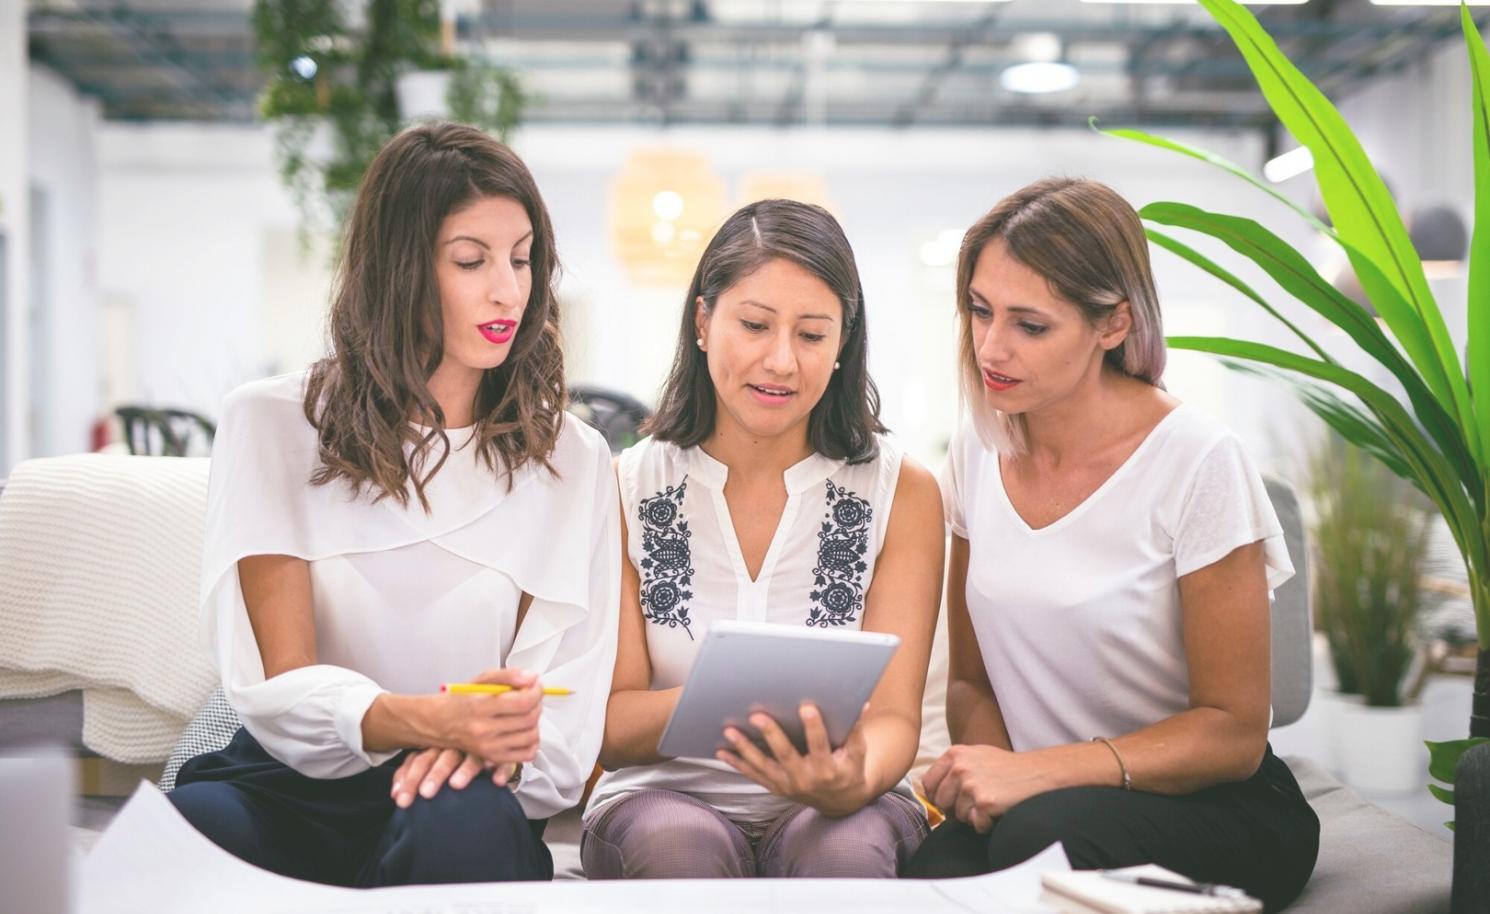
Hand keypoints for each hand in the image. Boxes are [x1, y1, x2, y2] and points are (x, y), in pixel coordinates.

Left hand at [390, 747, 519, 807]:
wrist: (487, 738)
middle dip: (435, 775)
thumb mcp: (431, 759)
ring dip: (465, 770)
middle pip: (445, 757)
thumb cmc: (452, 754)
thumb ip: (412, 773)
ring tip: (457, 784)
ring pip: (473, 757)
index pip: (421, 759)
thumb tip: (395, 794)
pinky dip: (501, 769)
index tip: (401, 799)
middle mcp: (459, 744)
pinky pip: (505, 761)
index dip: (410, 779)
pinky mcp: (504, 755)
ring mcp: (482, 748)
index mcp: (438, 744)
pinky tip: (495, 781)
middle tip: (426, 793)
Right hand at [430, 667, 543, 765]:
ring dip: (536, 721)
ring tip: (527, 711)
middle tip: (533, 695)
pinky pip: (526, 754)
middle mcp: (484, 730)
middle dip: (538, 703)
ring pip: (531, 736)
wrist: (437, 723)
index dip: (536, 692)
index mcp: (480, 706)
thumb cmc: (459, 700)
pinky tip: (525, 730)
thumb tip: (532, 678)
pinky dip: (532, 742)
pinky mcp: (493, 758)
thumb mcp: (481, 680)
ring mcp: (489, 747)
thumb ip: (508, 675)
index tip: (535, 685)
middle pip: (529, 719)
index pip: (523, 702)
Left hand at [716, 703, 869, 817]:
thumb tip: (862, 703)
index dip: (814, 727)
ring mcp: (788, 785)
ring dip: (745, 749)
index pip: (820, 746)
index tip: (806, 707)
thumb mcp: (858, 753)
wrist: (841, 801)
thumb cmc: (849, 769)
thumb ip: (856, 730)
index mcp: (828, 769)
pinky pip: (753, 775)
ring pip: (763, 766)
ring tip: (729, 731)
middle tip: (757, 716)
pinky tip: (721, 751)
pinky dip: (737, 763)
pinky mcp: (776, 787)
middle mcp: (805, 779)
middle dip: (771, 734)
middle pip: (786, 755)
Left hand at [921, 744, 1052, 832]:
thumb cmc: (1008, 767)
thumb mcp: (976, 756)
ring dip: (973, 816)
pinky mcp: (984, 802)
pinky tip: (998, 811)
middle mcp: (959, 767)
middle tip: (977, 803)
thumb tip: (928, 790)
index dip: (939, 797)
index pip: (928, 784)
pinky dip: (986, 824)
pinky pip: (976, 825)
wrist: (1040, 773)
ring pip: (958, 816)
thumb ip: (952, 768)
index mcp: (955, 754)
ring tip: (992, 803)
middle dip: (956, 809)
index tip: (952, 800)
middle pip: (941, 803)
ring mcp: (971, 784)